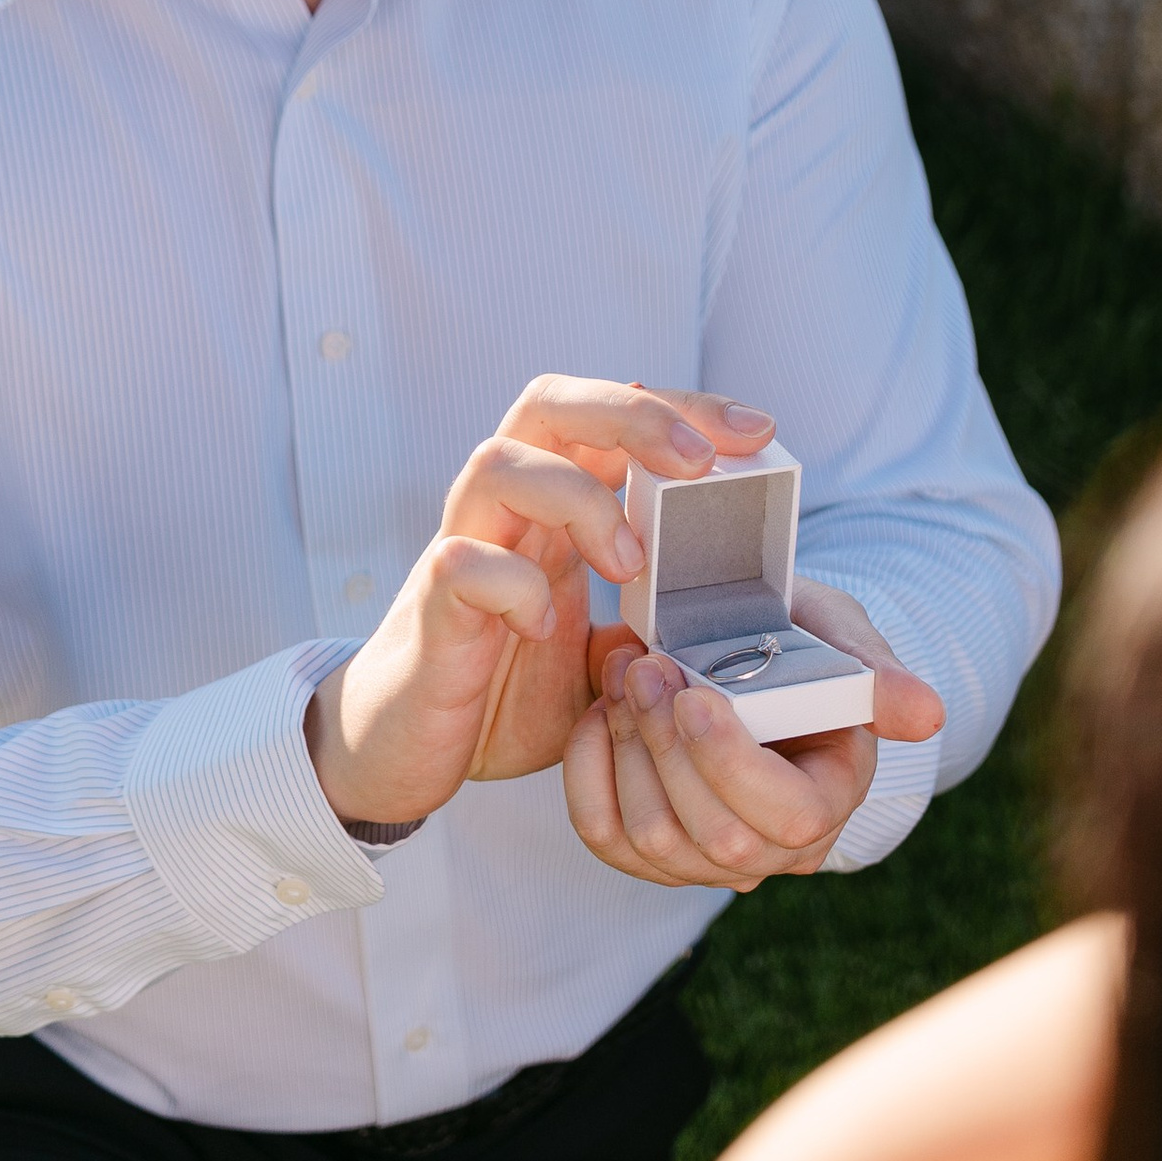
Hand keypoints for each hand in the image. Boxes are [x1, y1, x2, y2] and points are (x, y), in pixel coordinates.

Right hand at [304, 378, 778, 831]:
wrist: (404, 756)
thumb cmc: (500, 695)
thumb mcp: (602, 660)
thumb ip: (651, 626)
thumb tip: (734, 616)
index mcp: (550, 510)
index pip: (609, 418)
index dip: (682, 408)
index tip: (758, 431)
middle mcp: (503, 513)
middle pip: (549, 405)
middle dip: (630, 414)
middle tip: (698, 460)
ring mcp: (462, 552)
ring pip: (500, 462)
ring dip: (578, 499)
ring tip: (630, 564)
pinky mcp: (431, 610)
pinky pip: (464, 561)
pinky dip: (514, 585)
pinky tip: (544, 627)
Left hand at [563, 577, 945, 891]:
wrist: (751, 656)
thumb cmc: (803, 645)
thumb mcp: (845, 639)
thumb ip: (878, 677)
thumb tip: (927, 715)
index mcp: (828, 800)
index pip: (787, 818)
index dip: (733, 764)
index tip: (695, 694)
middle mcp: (772, 850)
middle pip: (712, 835)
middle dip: (667, 746)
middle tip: (644, 665)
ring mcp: (707, 858)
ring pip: (651, 839)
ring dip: (625, 748)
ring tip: (623, 671)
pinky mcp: (649, 849)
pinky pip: (603, 833)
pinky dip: (588, 770)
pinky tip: (597, 713)